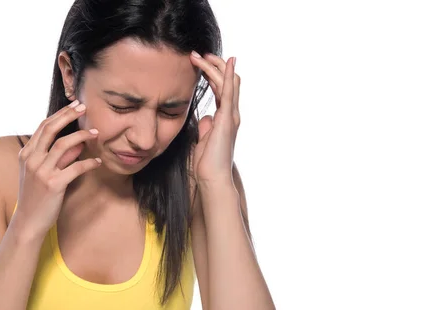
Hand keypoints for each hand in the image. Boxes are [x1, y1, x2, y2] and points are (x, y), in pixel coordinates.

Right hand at [13, 100, 101, 238]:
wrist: (28, 222)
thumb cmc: (36, 196)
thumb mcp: (41, 173)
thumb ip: (57, 157)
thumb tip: (78, 144)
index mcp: (26, 154)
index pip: (43, 127)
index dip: (60, 114)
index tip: (74, 106)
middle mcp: (31, 160)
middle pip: (50, 129)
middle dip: (68, 115)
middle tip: (84, 108)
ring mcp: (41, 172)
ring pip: (63, 145)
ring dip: (81, 136)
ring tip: (96, 133)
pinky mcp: (53, 184)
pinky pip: (75, 168)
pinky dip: (89, 162)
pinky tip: (98, 161)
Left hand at [190, 52, 240, 184]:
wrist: (212, 178)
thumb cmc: (207, 164)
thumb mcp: (203, 141)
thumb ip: (205, 128)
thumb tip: (205, 118)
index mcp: (224, 119)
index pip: (221, 90)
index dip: (212, 75)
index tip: (198, 64)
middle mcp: (230, 115)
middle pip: (226, 82)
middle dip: (213, 66)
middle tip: (198, 54)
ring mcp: (231, 116)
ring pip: (226, 83)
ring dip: (214, 66)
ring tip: (200, 55)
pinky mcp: (228, 119)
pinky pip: (230, 92)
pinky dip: (229, 75)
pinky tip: (228, 62)